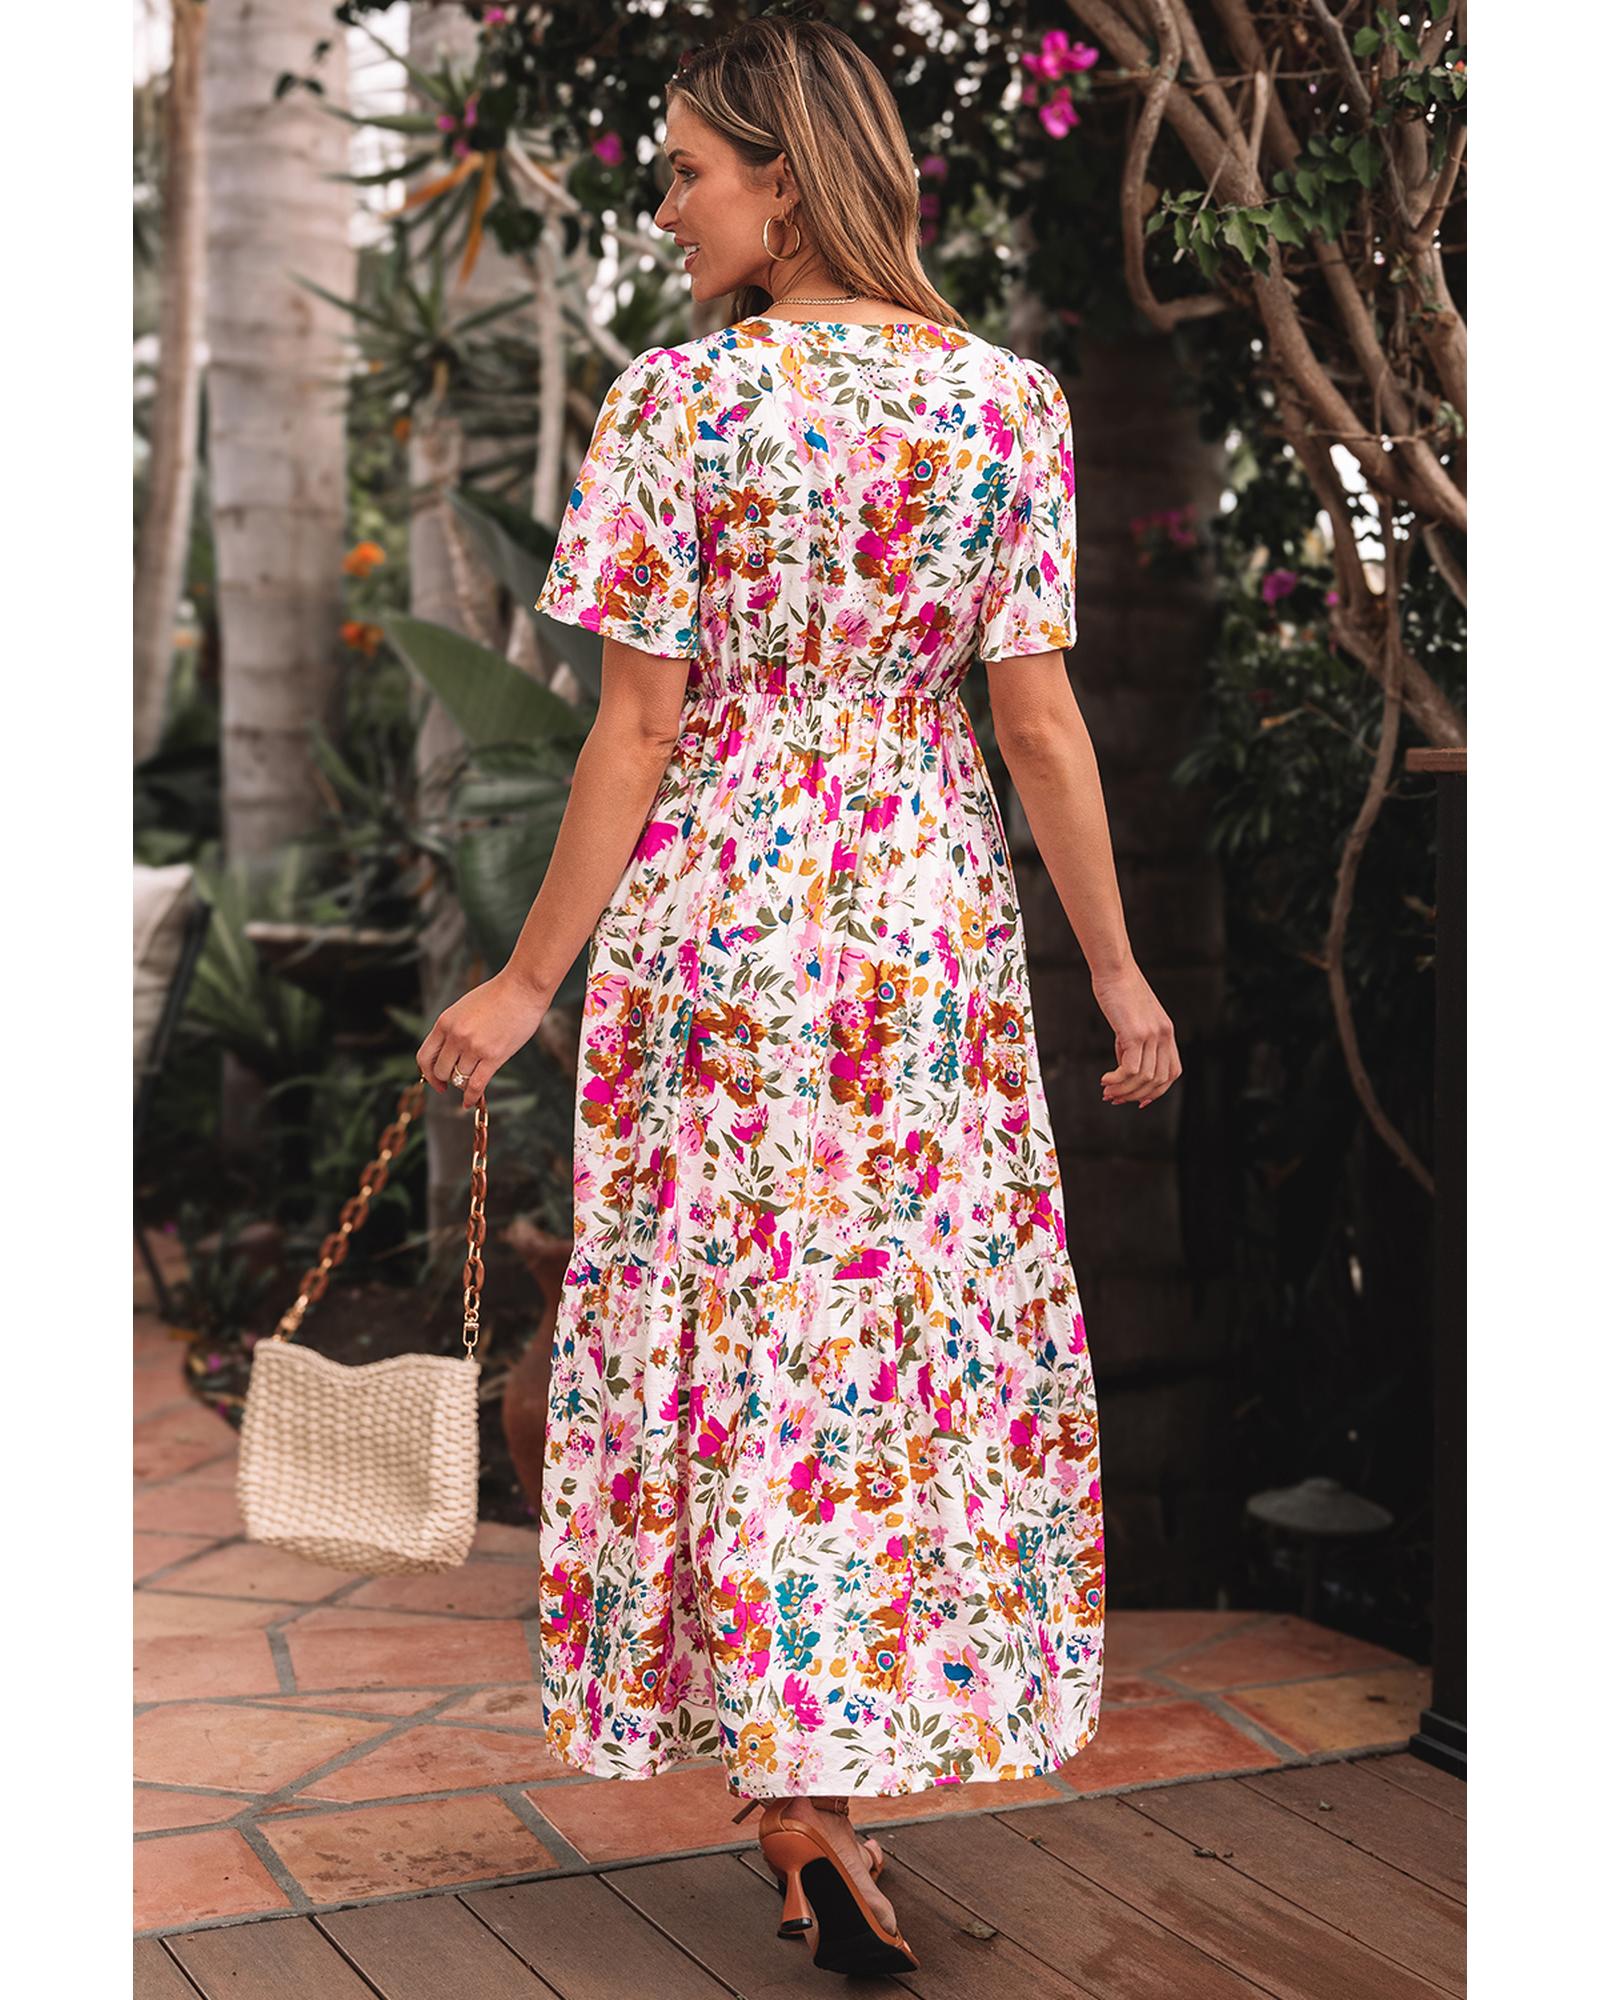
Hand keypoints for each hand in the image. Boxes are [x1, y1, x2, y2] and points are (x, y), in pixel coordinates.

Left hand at [415, 966, 550, 1110]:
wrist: (522, 988)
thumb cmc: (497, 995)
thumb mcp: (464, 1008)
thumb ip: (453, 1029)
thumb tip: (449, 1053)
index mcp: (445, 1022)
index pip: (425, 1057)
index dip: (428, 1074)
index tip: (436, 1081)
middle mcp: (456, 1036)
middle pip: (442, 1071)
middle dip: (447, 1080)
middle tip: (454, 1084)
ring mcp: (474, 1047)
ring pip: (459, 1079)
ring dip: (463, 1085)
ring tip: (470, 1085)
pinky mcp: (493, 1056)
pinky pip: (476, 1085)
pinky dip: (471, 1096)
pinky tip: (471, 1101)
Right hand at [1091, 963, 1181, 1109]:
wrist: (1114, 969)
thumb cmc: (1119, 991)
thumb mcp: (1132, 1021)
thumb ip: (1132, 1044)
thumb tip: (1125, 1069)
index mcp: (1167, 1032)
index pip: (1171, 1072)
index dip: (1157, 1091)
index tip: (1138, 1100)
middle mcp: (1164, 1035)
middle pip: (1158, 1081)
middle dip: (1135, 1096)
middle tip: (1114, 1098)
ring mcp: (1152, 1035)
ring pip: (1143, 1078)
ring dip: (1123, 1090)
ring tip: (1106, 1091)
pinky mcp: (1135, 1033)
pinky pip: (1130, 1069)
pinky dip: (1117, 1080)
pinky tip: (1104, 1079)